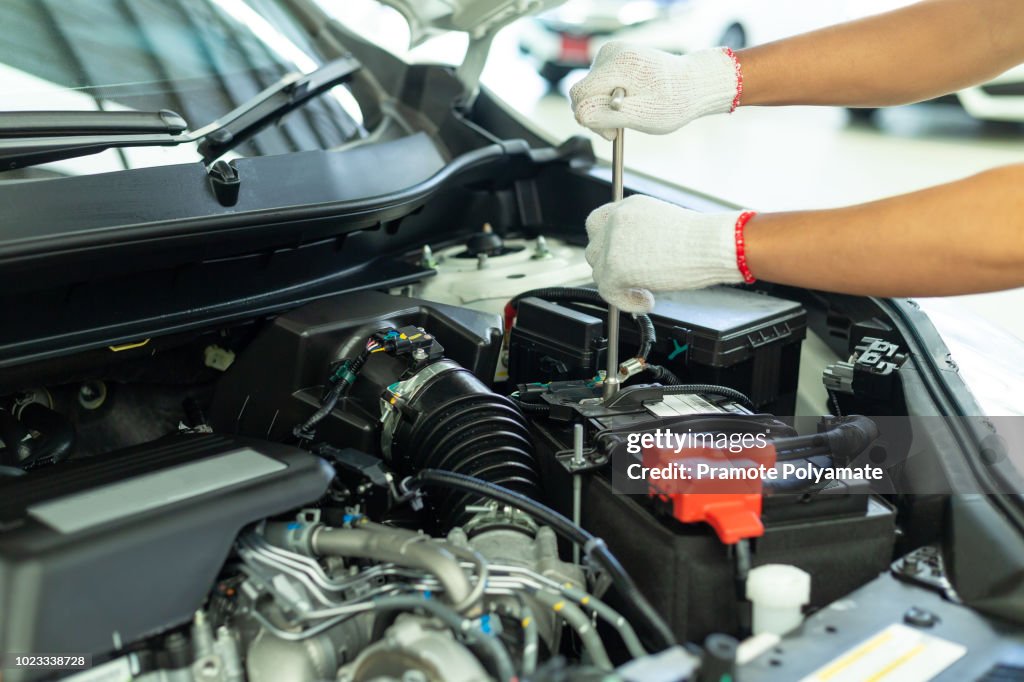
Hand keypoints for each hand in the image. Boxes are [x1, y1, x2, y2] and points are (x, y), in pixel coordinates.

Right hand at [570, 42, 741, 139]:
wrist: (693, 84)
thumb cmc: (672, 102)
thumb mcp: (639, 115)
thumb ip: (606, 116)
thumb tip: (579, 115)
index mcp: (618, 64)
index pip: (580, 94)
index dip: (589, 117)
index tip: (612, 132)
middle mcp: (611, 52)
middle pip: (582, 92)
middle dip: (596, 113)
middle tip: (620, 127)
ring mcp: (612, 52)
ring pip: (589, 89)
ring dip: (603, 106)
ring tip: (630, 110)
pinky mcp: (613, 57)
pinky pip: (598, 84)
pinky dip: (608, 97)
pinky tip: (628, 100)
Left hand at [585, 195, 752, 312]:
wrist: (713, 244)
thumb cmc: (702, 239)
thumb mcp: (663, 226)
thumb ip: (639, 236)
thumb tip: (630, 260)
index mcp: (629, 207)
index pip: (597, 223)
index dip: (605, 244)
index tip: (618, 258)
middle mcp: (616, 220)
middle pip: (594, 249)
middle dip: (611, 267)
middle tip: (635, 278)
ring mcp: (613, 242)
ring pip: (599, 272)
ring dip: (620, 285)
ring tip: (647, 290)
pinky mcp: (615, 266)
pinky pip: (608, 291)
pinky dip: (626, 301)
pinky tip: (648, 300)